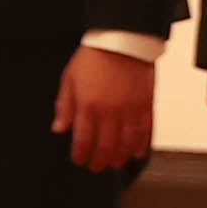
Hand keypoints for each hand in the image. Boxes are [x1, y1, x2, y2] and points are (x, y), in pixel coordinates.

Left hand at [53, 44, 158, 170]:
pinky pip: (146, 131)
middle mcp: (110, 112)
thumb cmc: (93, 57)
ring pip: (127, 143)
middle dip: (100, 160)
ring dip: (120, 157)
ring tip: (115, 164)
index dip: (81, 154)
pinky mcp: (147, 105)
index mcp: (88, 106)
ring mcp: (131, 110)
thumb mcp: (70, 78)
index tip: (79, 161)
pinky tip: (137, 153)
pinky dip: (141, 145)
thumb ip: (65, 105)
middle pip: (106, 146)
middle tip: (96, 167)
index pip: (83, 139)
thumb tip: (59, 129)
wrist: (123, 40)